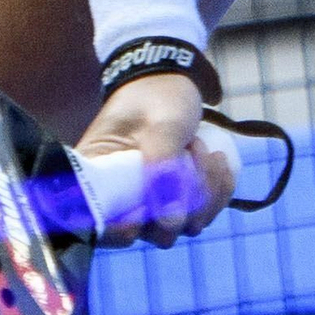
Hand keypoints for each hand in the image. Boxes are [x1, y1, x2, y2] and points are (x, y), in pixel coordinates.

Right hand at [75, 72, 235, 248]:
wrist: (171, 82)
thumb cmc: (156, 97)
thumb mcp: (162, 124)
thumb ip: (163, 167)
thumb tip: (170, 223)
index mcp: (96, 178)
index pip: (96, 222)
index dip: (117, 232)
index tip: (138, 221)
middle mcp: (120, 200)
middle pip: (151, 230)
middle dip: (183, 196)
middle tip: (190, 148)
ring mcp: (150, 206)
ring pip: (183, 225)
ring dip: (205, 189)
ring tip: (201, 145)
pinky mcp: (176, 203)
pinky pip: (202, 214)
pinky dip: (218, 190)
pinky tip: (218, 160)